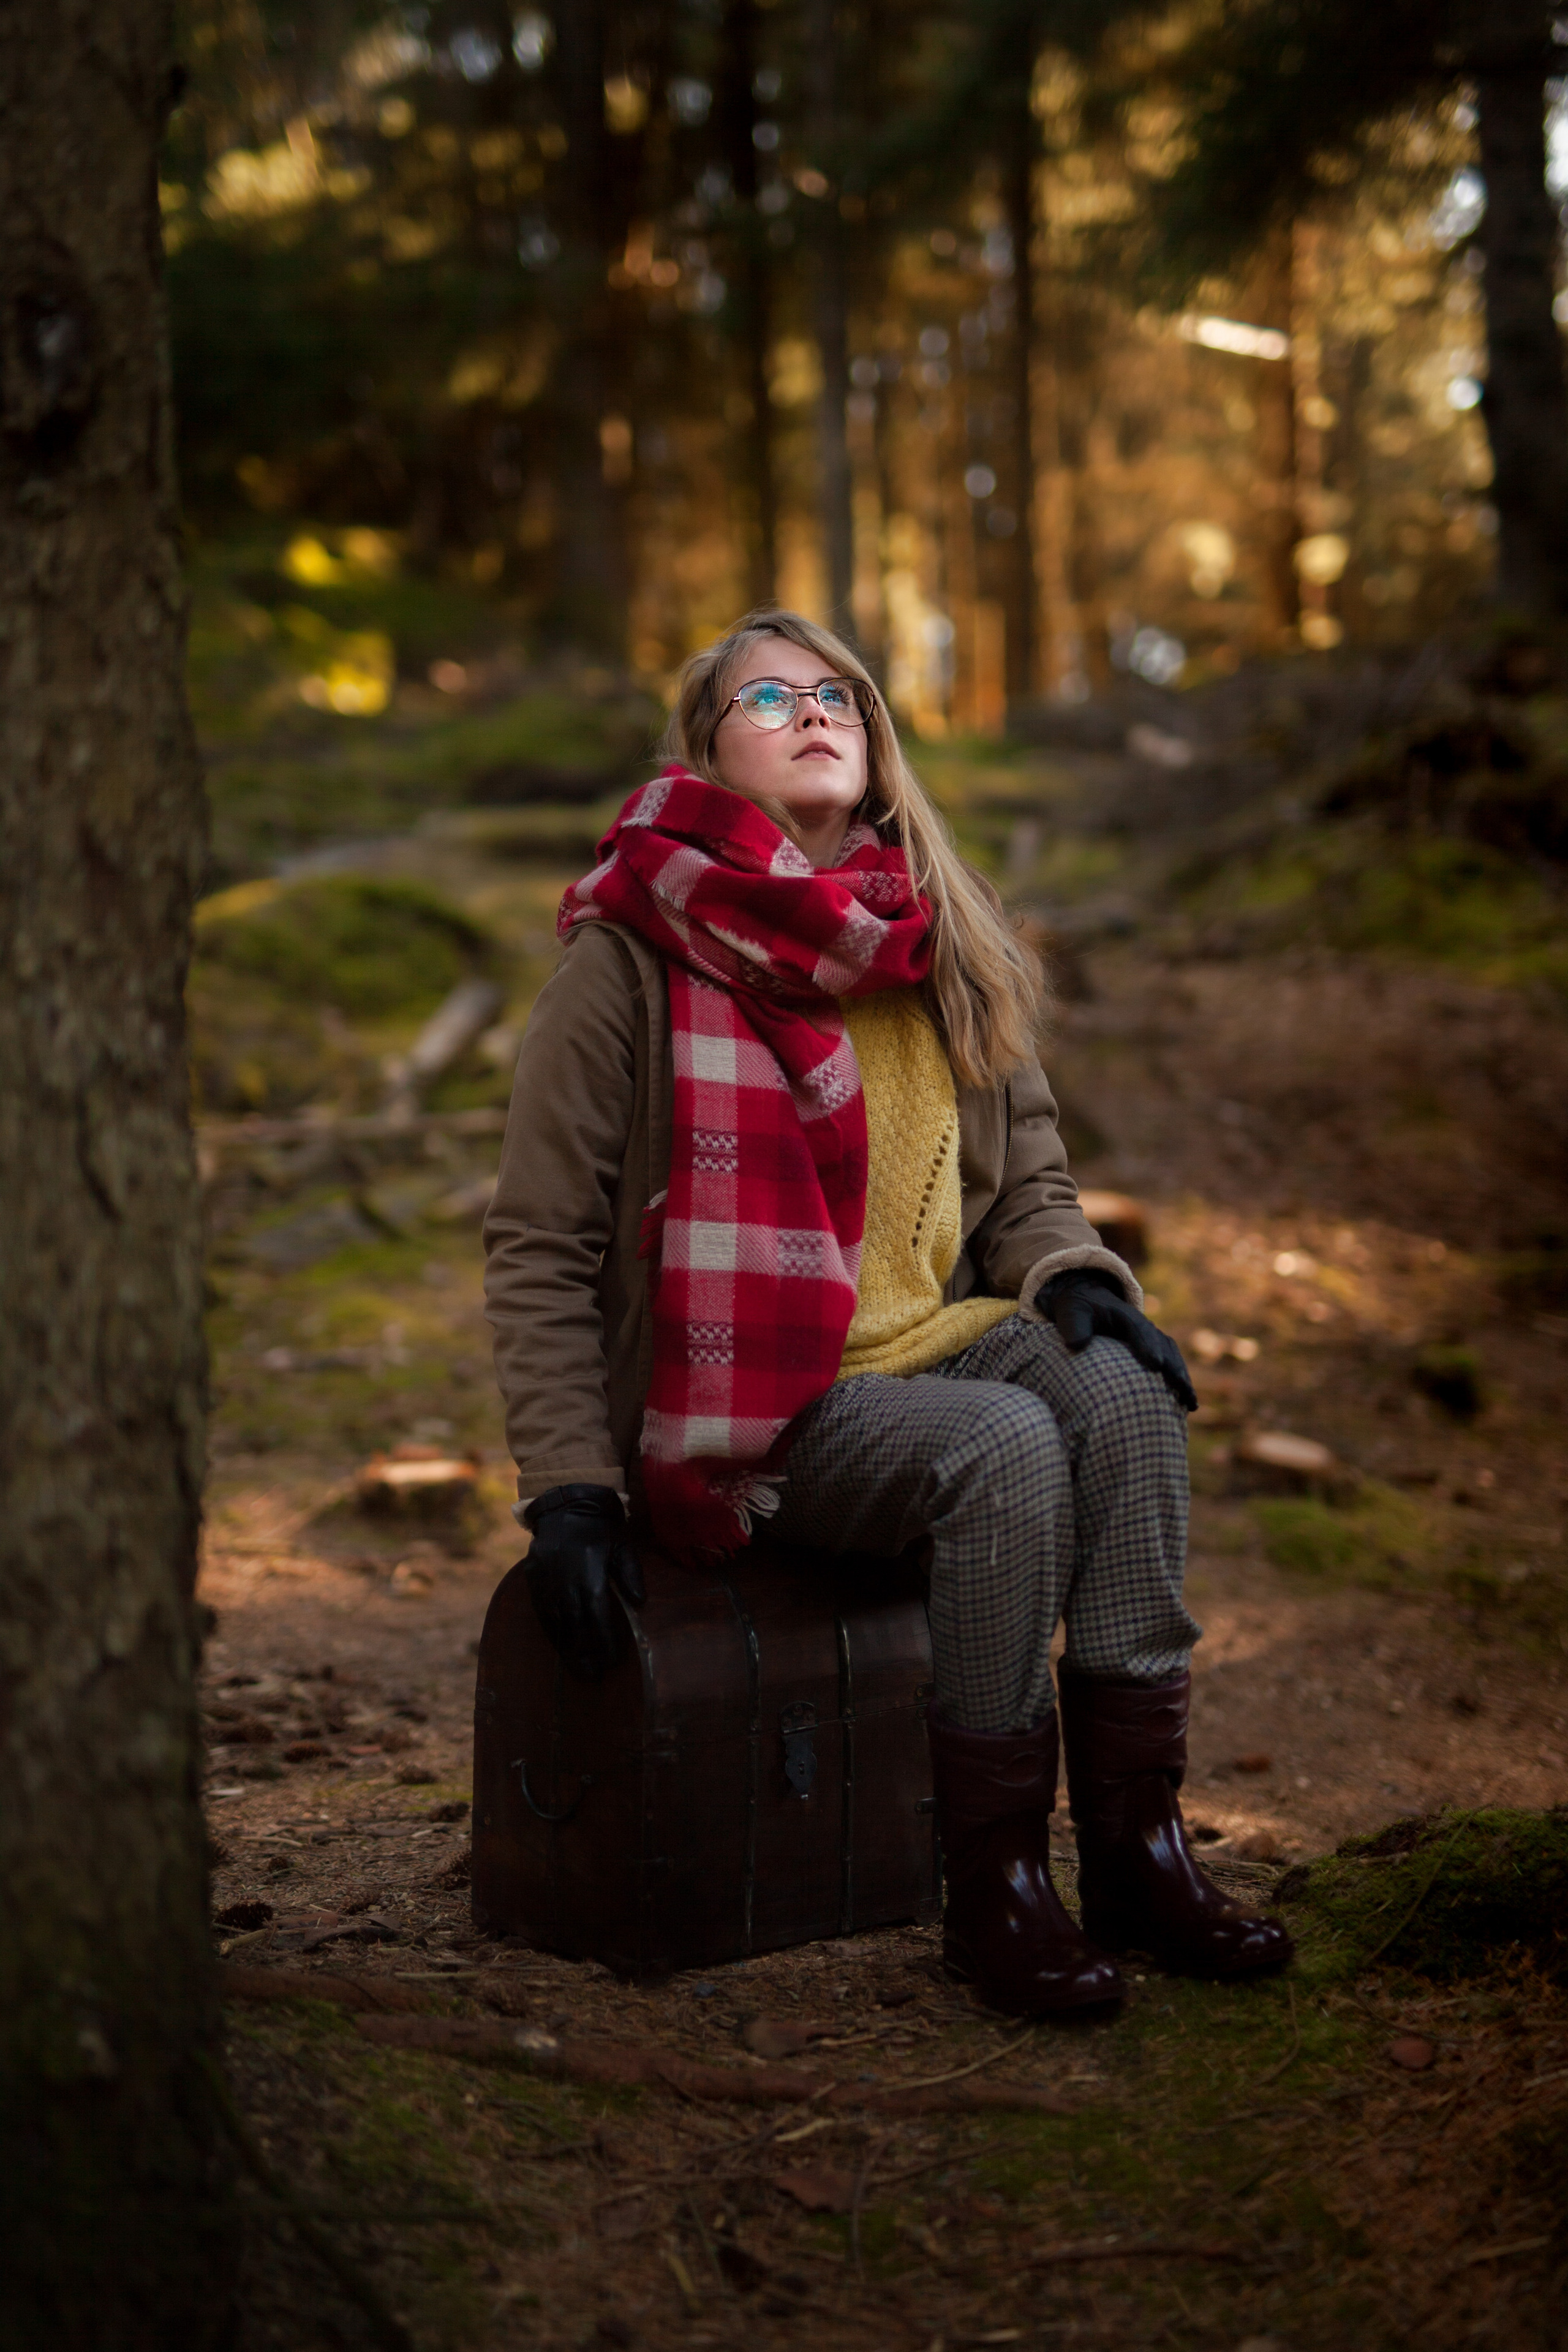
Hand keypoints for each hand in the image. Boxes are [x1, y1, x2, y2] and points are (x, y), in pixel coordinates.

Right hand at [520, 1485, 646, 1681]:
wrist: (566, 1504)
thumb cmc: (602, 1527)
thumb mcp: (623, 1545)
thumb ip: (631, 1574)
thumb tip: (639, 1603)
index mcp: (590, 1571)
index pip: (597, 1612)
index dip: (605, 1638)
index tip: (614, 1660)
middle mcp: (565, 1579)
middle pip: (575, 1624)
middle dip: (585, 1653)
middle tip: (594, 1677)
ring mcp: (546, 1579)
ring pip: (556, 1621)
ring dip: (567, 1647)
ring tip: (578, 1669)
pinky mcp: (533, 1578)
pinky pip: (541, 1610)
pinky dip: (551, 1631)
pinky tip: (559, 1646)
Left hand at [1042, 1271, 1197, 1413]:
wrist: (1088, 1302)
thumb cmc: (1079, 1310)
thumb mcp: (1072, 1313)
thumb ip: (1074, 1327)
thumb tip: (1076, 1344)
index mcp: (1125, 1317)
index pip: (1140, 1331)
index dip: (1149, 1347)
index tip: (1156, 1365)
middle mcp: (1144, 1328)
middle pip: (1164, 1346)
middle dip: (1174, 1367)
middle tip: (1181, 1389)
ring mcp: (1151, 1339)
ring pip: (1172, 1357)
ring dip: (1182, 1378)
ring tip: (1190, 1403)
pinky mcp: (1152, 1351)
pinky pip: (1170, 1365)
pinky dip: (1179, 1383)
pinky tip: (1186, 1406)